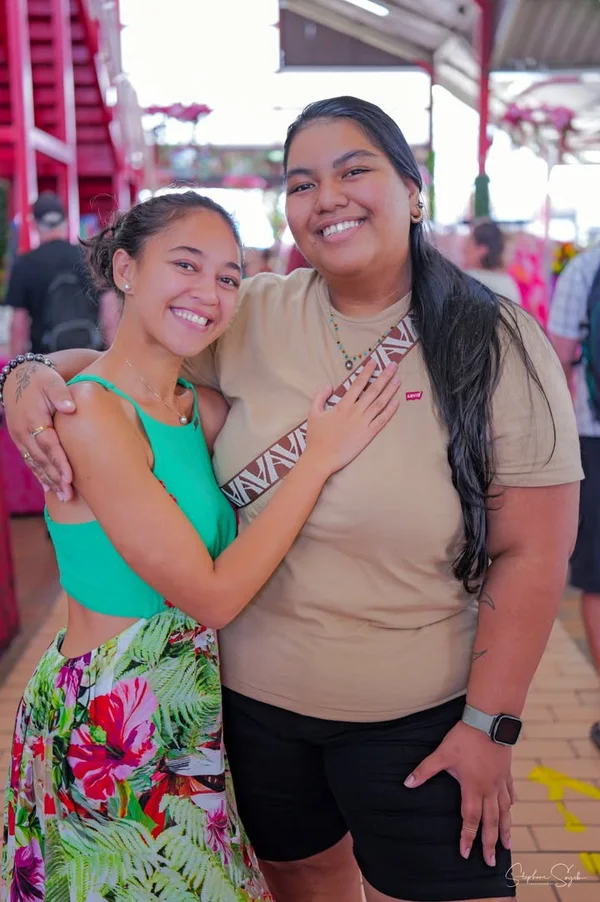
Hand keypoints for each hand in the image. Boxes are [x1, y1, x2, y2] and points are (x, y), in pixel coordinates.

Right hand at [2, 361, 76, 499]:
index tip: (70, 477)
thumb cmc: (41, 380)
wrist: (19, 378)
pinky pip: (31, 461)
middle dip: (55, 478)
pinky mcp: (21, 440)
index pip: (48, 445)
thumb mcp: (52, 382)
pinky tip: (49, 488)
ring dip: (49, 481)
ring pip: (35, 464)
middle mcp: (24, 432)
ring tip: (63, 497)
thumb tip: (70, 407)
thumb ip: (61, 393)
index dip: (59, 462)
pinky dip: (40, 475)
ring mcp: (20, 438)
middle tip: (69, 495)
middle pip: (42, 460)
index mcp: (33, 419)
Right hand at [305, 359, 399, 475]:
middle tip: (393, 365)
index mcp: (343, 405)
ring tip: (398, 380)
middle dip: (384, 376)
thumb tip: (329, 385)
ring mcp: (363, 423)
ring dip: (390, 391)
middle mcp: (355, 411)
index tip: (374, 362)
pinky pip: (381, 421)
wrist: (321, 457)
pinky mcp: (368, 435)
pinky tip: (396, 403)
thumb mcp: (313, 413)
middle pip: (373, 390)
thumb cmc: (316, 437)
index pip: (358, 384)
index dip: (367, 372)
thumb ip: (320, 397)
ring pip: (380, 403)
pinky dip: (390, 411)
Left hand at [404, 721, 513, 866]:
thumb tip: (407, 783)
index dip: (468, 837)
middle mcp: (489, 789)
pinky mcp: (506, 771)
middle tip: (491, 862)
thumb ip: (425, 770)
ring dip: (505, 829)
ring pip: (505, 811)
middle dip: (490, 843)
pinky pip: (510, 792)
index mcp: (473, 788)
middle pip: (491, 822)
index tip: (466, 854)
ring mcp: (500, 781)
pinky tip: (511, 809)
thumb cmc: (464, 737)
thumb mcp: (442, 754)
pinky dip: (510, 804)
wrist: (489, 720)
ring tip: (508, 846)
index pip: (470, 819)